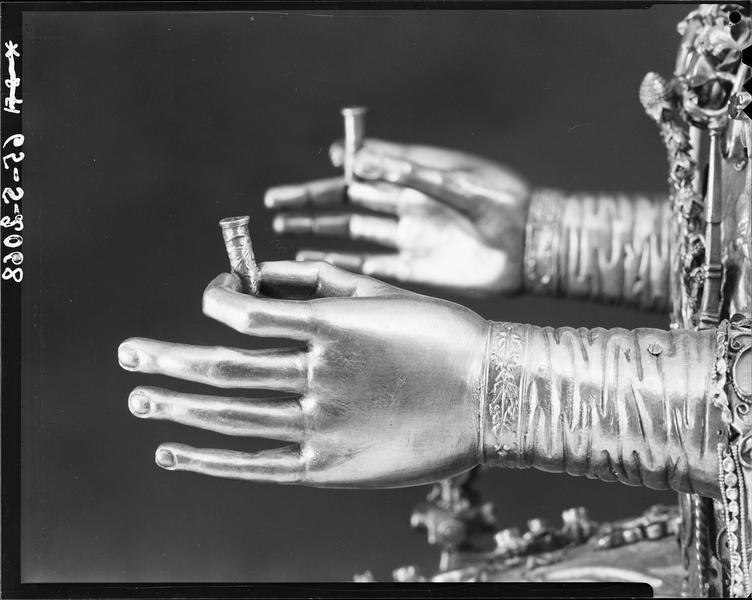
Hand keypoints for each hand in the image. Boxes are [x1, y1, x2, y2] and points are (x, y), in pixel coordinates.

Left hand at [118, 261, 487, 487]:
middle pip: (220, 364)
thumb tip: (269, 271)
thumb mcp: (388, 293)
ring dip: (176, 405)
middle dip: (166, 359)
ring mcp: (321, 422)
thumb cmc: (444, 337)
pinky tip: (173, 453)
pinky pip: (257, 463)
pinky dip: (209, 460)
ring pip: (230, 413)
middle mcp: (316, 373)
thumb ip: (325, 280)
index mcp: (330, 325)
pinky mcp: (330, 465)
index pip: (242, 310)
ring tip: (140, 400)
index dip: (214, 299)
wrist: (494, 393)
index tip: (212, 297)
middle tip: (128, 356)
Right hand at [265, 140, 529, 296]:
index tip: (308, 177)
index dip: (334, 174)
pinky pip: (371, 268)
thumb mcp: (457, 182)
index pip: (363, 173)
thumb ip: (409, 174)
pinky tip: (316, 264)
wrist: (534, 248)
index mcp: (414, 180)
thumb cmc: (503, 204)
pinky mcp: (415, 271)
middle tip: (274, 207)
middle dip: (311, 205)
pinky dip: (344, 266)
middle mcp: (405, 208)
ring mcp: (408, 240)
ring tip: (284, 233)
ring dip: (319, 235)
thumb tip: (361, 162)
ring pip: (353, 236)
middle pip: (348, 205)